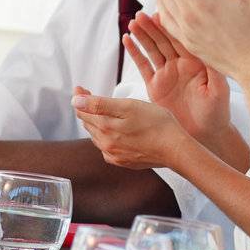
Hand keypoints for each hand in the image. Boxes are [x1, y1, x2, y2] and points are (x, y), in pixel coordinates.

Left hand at [72, 88, 196, 169]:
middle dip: (86, 109)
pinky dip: (105, 137)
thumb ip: (99, 104)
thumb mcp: (128, 106)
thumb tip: (75, 101)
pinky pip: (107, 148)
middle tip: (88, 95)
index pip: (83, 111)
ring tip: (99, 112)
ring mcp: (114, 155)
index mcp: (105, 127)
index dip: (80, 98)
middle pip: (89, 123)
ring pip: (97, 136)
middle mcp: (105, 144)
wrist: (175, 148)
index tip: (80, 88)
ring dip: (95, 123)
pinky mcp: (123, 161)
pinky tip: (111, 132)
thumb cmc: (156, 123)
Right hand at [124, 12, 231, 142]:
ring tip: (132, 23)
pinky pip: (143, 66)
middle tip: (141, 15)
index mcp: (196, 62)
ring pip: (152, 50)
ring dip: (142, 36)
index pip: (181, 39)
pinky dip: (135, 53)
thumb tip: (211, 46)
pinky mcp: (155, 85)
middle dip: (152, 27)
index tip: (160, 13)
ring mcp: (167, 73)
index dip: (170, 27)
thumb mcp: (219, 90)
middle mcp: (180, 64)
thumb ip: (214, 69)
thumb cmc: (217, 112)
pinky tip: (127, 39)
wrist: (205, 134)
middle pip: (164, 41)